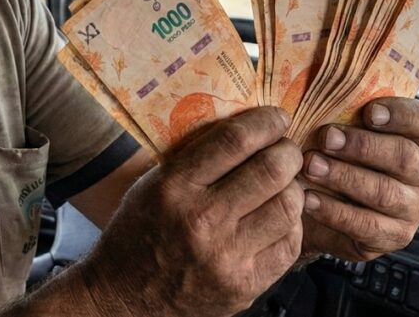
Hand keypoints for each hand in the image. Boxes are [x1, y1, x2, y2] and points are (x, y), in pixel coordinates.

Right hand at [81, 107, 304, 316]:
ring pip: (288, 206)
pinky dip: (291, 224)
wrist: (124, 300)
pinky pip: (290, 243)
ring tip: (283, 185)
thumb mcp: (155, 183)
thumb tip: (252, 126)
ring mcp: (226, 257)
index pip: (236, 140)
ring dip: (293, 187)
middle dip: (288, 152)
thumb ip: (200, 157)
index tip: (277, 119)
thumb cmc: (140, 233)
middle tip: (286, 151)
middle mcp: (203, 221)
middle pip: (272, 170)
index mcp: (175, 187)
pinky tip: (278, 218)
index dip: (266, 122)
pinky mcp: (245, 286)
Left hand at [300, 97, 418, 261]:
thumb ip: (342, 109)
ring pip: (384, 192)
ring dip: (343, 177)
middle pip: (403, 157)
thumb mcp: (344, 129)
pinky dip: (334, 211)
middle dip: (362, 146)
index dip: (401, 114)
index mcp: (418, 139)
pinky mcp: (393, 237)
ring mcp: (412, 209)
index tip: (369, 111)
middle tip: (325, 138)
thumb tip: (314, 85)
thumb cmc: (336, 156)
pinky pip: (366, 225)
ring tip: (310, 166)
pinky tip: (308, 199)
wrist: (323, 206)